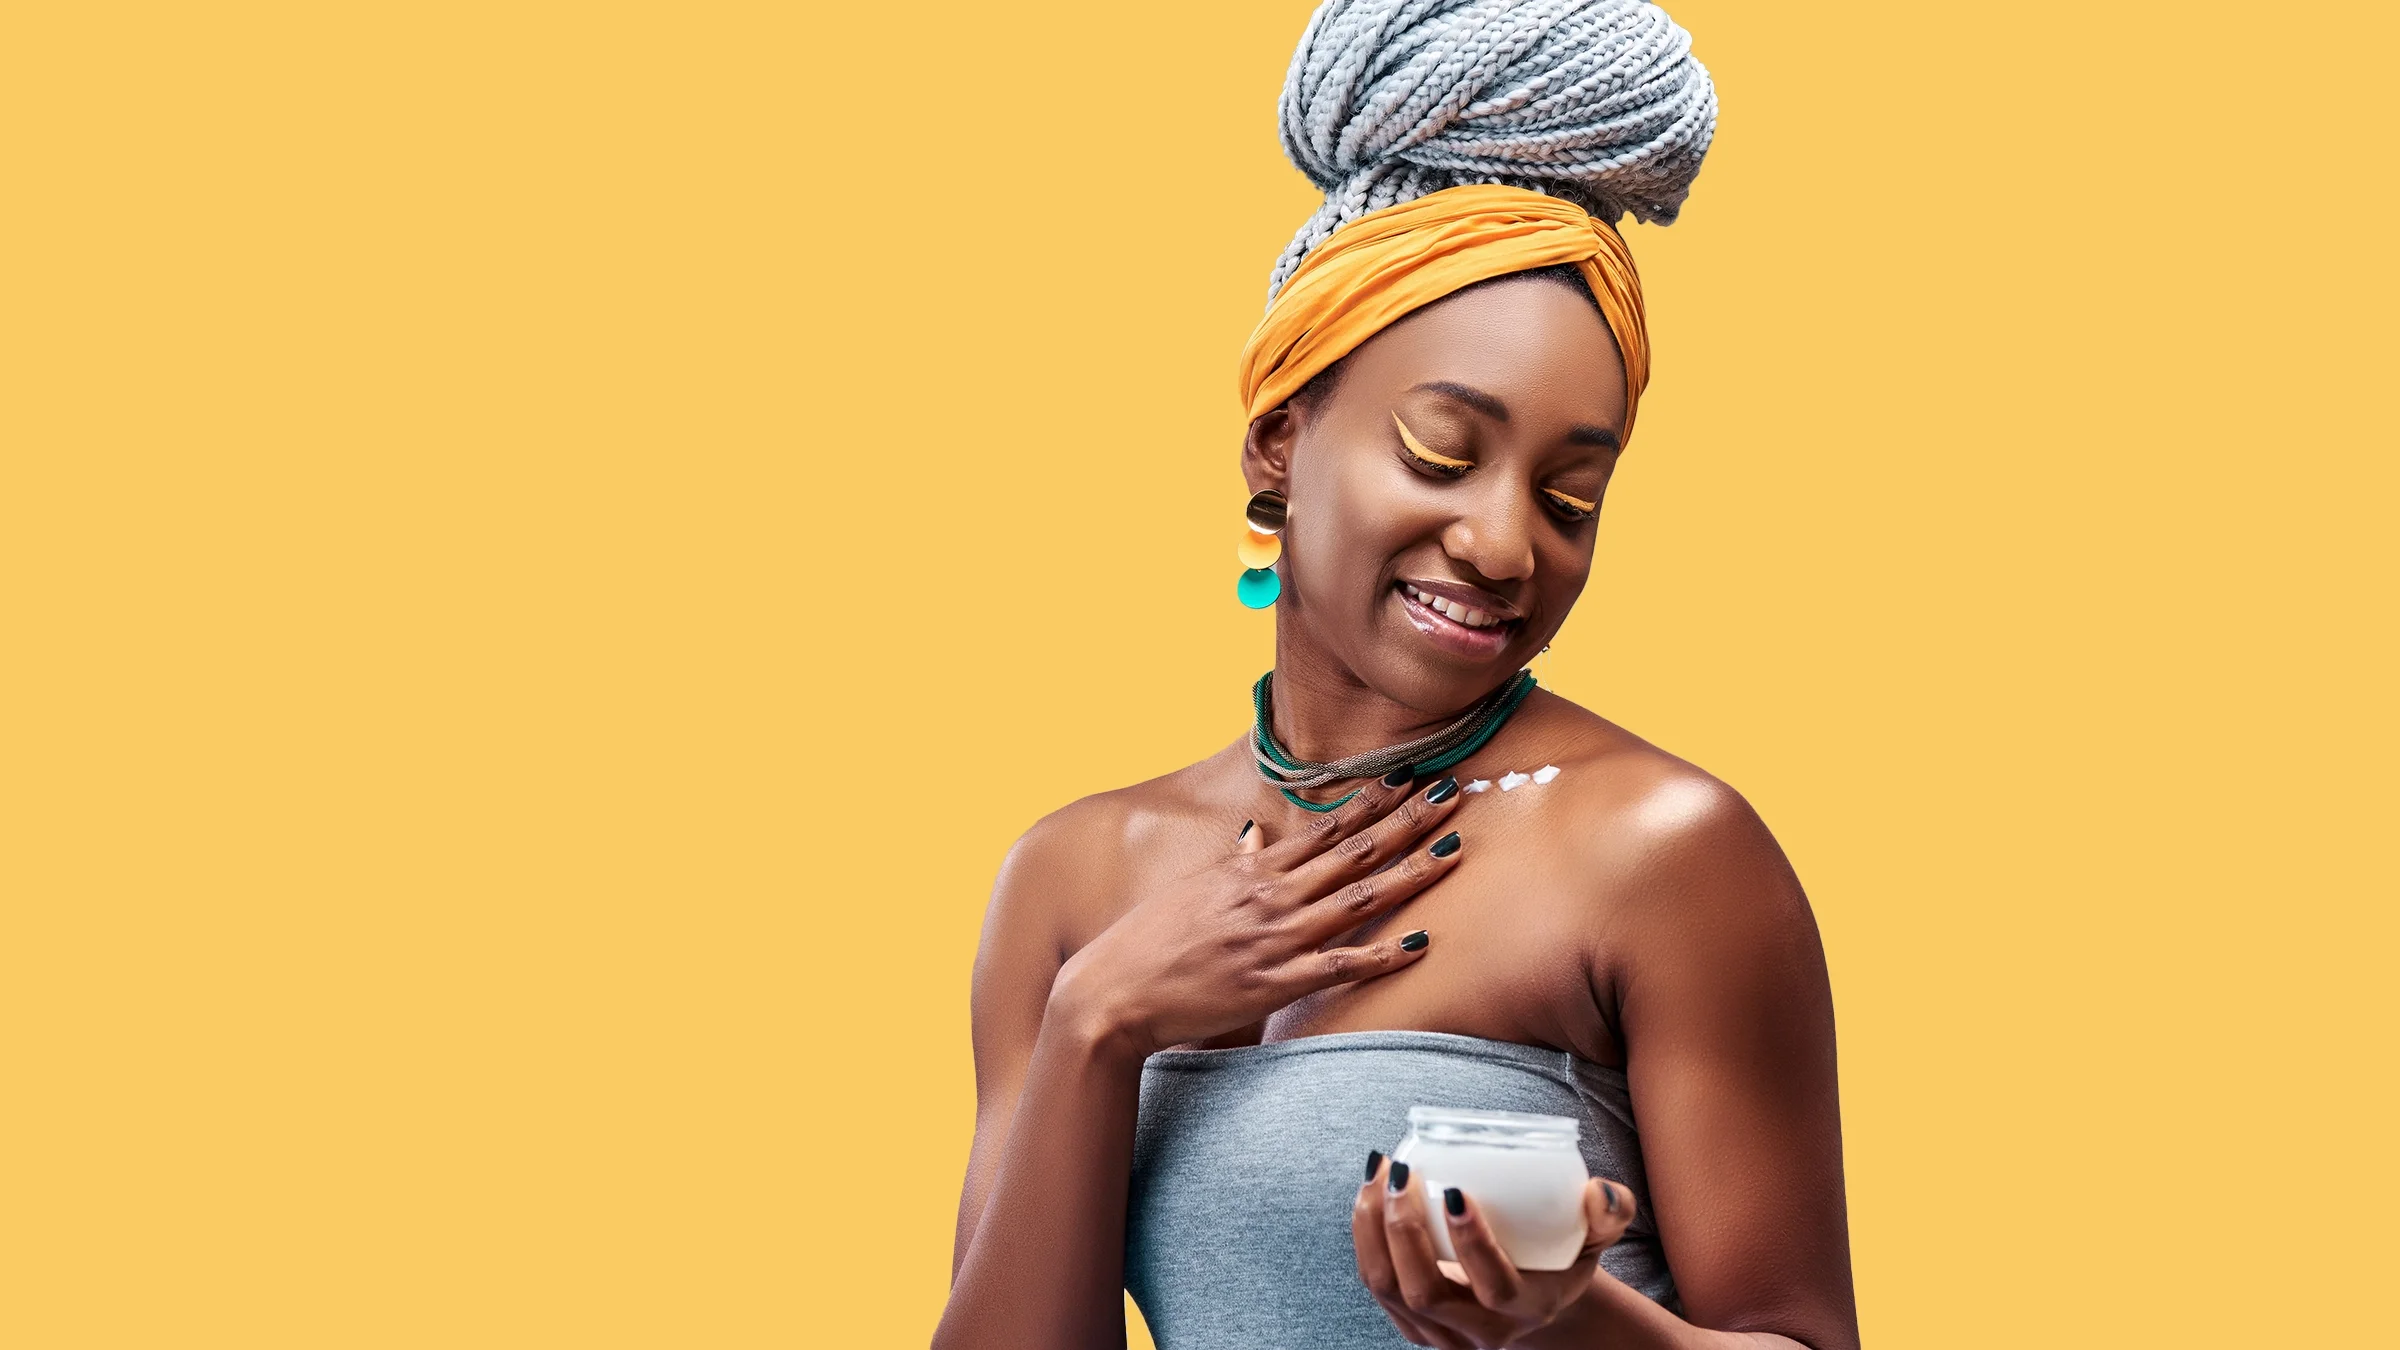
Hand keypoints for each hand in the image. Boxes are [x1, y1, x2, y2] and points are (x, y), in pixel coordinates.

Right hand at [1046, 771, 1465, 1057]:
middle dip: (1406, 821)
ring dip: (1409, 872)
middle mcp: (1268, 897)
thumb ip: (1235, 865)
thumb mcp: (1193, 890)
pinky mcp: (1273, 983)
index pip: (1324, 827)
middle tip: (1451, 794)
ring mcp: (1274, 939)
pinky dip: (1383, 955)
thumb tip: (1256, 837)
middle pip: (1352, 852)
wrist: (1111, 993)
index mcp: (1250, 871)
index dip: (1371, 801)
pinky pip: (1340, 967)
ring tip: (1454, 850)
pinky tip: (1421, 943)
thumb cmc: (1148, 942)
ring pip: (1357, 899)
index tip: (1408, 776)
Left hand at [1354, 1156, 1636, 1349]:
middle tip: (1401, 1172)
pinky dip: (1364, 1237)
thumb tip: (1598, 1193)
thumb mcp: (1595, 1237)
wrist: (1532, 1296)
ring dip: (1373, 1228)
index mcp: (1526, 1309)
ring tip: (1379, 1173)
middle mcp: (1479, 1332)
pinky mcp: (1411, 1322)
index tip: (1455, 1190)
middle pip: (1424, 1292)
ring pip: (1389, 1289)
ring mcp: (1440, 1333)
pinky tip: (1370, 1193)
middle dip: (1403, 1229)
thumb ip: (1609, 1213)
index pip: (1494, 1288)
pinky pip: (1375, 1283)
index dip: (1472, 1243)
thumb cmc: (1559, 1255)